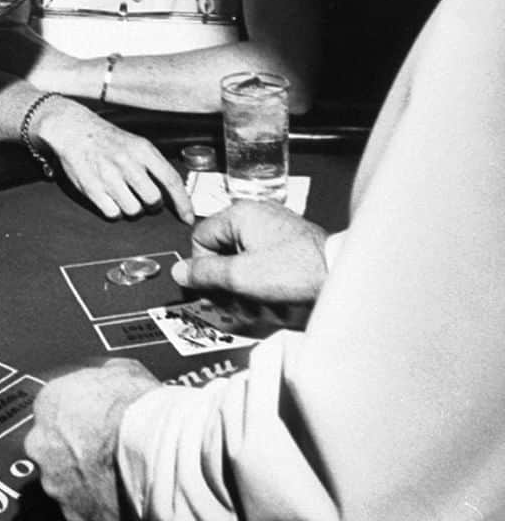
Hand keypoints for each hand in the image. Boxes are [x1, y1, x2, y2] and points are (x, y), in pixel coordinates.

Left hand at [24, 359, 159, 520]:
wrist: (156, 450)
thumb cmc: (141, 408)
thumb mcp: (124, 370)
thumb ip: (103, 376)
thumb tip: (107, 377)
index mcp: (48, 403)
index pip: (53, 411)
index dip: (77, 418)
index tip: (94, 424)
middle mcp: (42, 444)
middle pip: (51, 449)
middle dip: (72, 452)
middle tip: (102, 452)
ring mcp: (55, 482)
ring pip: (63, 483)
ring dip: (83, 482)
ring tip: (116, 478)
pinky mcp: (74, 515)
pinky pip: (83, 511)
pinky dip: (98, 508)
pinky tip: (121, 499)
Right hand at [33, 98, 194, 222]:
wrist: (74, 129)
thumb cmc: (108, 139)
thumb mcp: (137, 143)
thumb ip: (155, 165)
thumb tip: (175, 191)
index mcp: (142, 150)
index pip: (171, 180)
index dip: (183, 203)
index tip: (188, 218)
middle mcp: (127, 163)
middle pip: (153, 200)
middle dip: (152, 205)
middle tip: (145, 198)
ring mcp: (108, 177)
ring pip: (133, 211)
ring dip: (132, 208)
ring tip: (124, 195)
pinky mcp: (92, 188)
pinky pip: (113, 213)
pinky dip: (114, 210)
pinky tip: (110, 198)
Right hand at [171, 200, 329, 306]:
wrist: (342, 277)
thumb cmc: (297, 271)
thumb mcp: (241, 276)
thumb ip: (205, 273)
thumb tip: (179, 272)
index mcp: (240, 214)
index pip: (200, 239)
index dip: (203, 268)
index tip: (213, 289)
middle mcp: (255, 217)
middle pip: (220, 253)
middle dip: (227, 284)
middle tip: (236, 303)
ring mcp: (273, 231)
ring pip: (241, 264)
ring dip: (246, 290)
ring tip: (261, 306)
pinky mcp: (287, 247)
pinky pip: (261, 266)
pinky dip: (263, 285)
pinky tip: (274, 301)